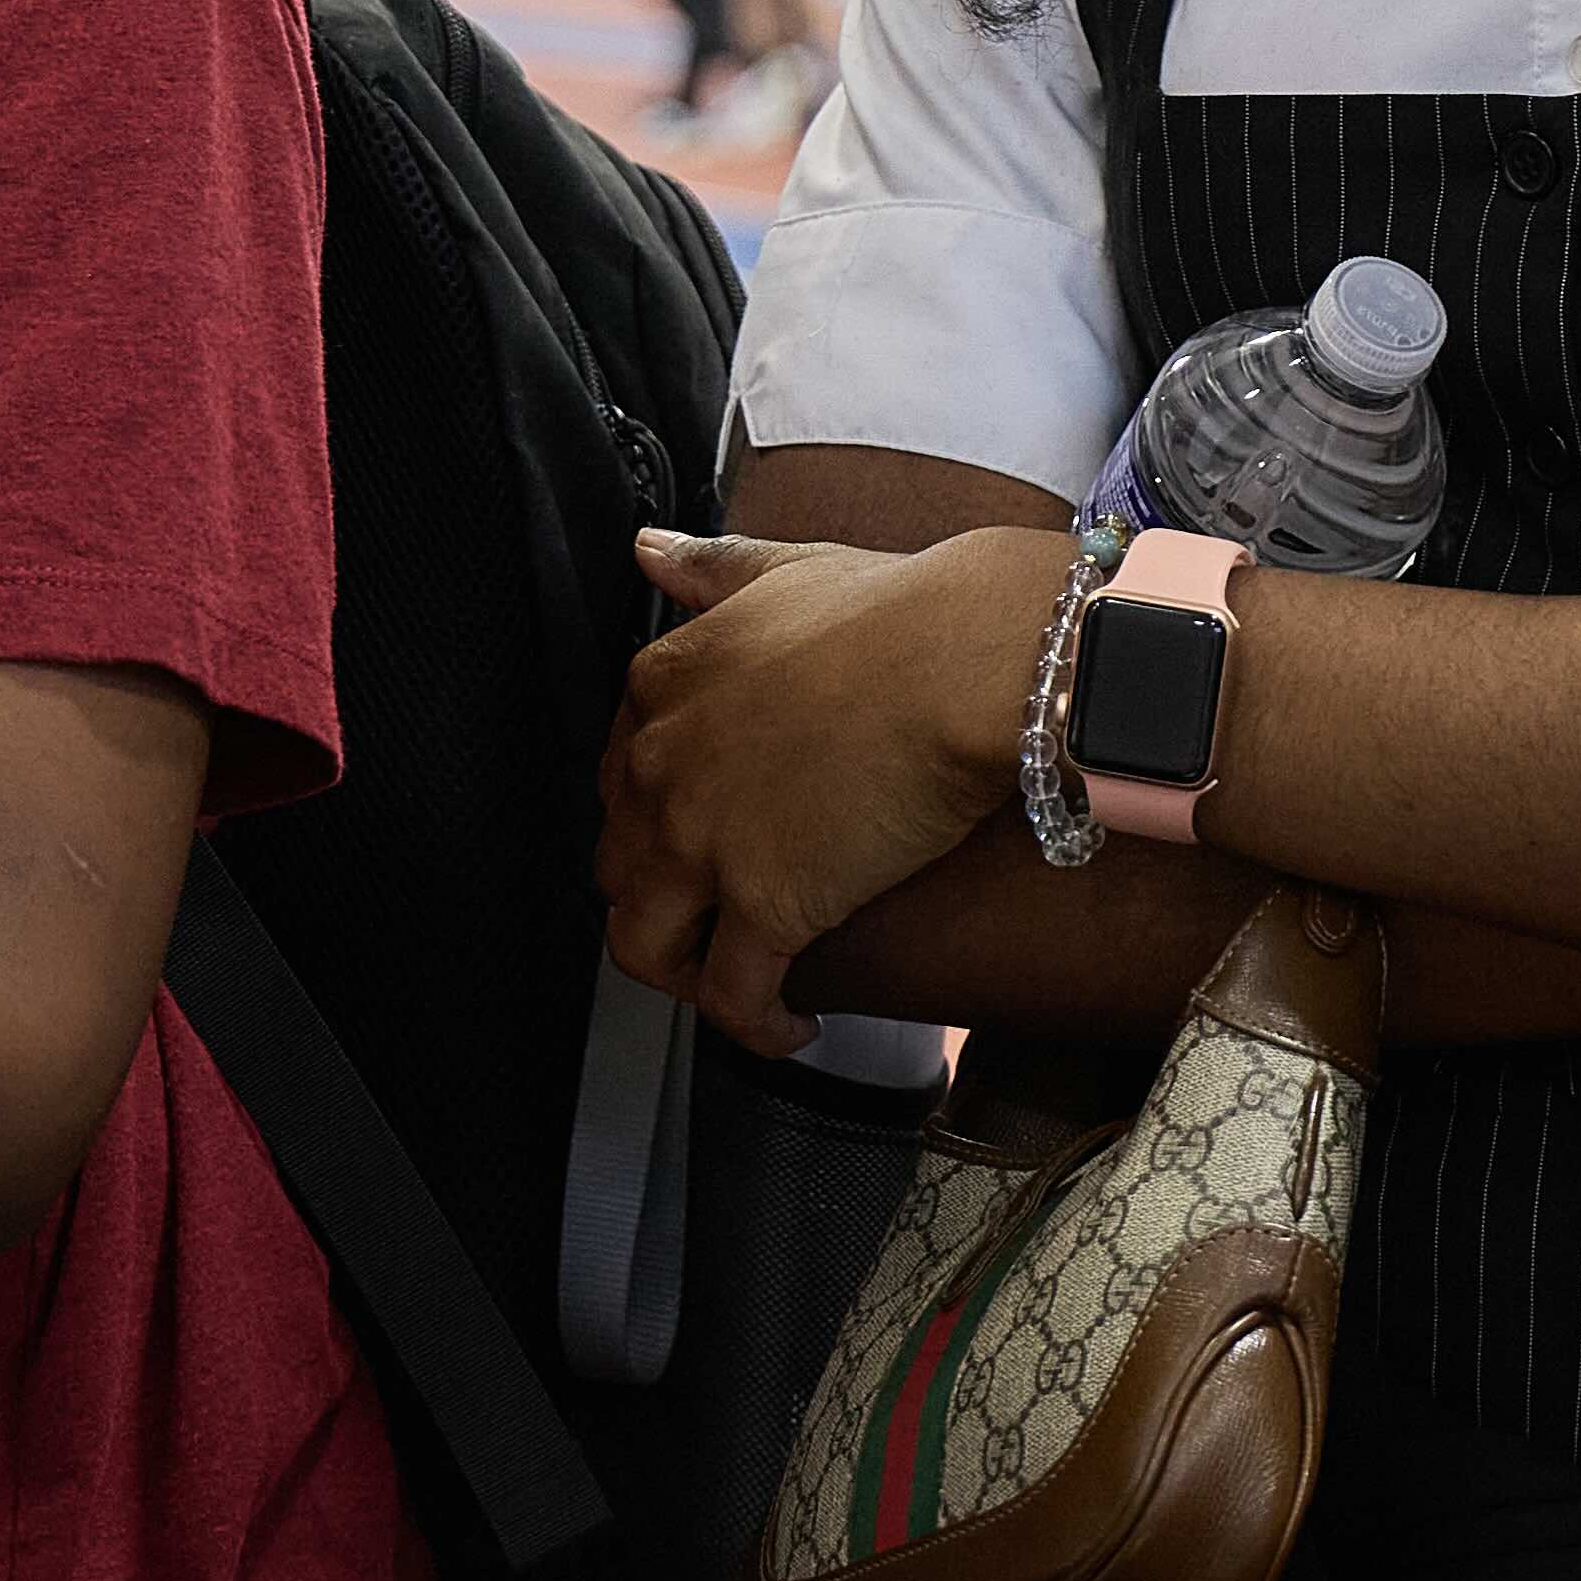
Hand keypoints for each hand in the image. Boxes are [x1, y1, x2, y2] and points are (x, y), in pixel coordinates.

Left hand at [601, 516, 1076, 1055]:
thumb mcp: (783, 569)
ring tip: (733, 986)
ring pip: (645, 944)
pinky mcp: (764, 907)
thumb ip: (709, 569)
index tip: (693, 833)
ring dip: (683, 975)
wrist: (964, 661)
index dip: (653, 815)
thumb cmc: (898, 613)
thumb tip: (650, 550)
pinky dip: (754, 1027)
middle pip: (621, 864)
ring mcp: (703, 844)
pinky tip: (790, 1030)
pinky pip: (729, 1000)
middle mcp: (660, 769)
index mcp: (663, 687)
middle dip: (660, 898)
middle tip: (713, 916)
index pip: (616, 774)